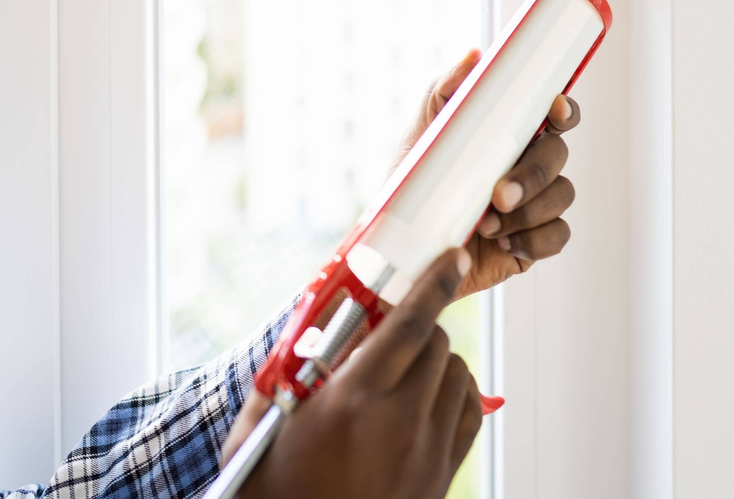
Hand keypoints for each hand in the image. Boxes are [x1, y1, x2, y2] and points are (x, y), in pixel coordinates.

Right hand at [223, 249, 482, 498]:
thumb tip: (320, 321)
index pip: (411, 324)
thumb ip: (290, 365)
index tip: (452, 256)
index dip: (435, 283)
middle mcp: (400, 422)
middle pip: (438, 343)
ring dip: (433, 361)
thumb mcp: (264, 421)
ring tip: (399, 375)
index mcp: (352, 401)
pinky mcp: (440, 476)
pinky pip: (469, 412)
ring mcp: (427, 452)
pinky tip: (425, 399)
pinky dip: (454, 393)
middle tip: (385, 337)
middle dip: (416, 327)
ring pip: (457, 374)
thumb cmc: (271, 487)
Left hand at [394, 49, 579, 296]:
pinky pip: (558, 236)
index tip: (555, 110)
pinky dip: (535, 240)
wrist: (403, 251)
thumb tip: (474, 56)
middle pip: (558, 155)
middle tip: (499, 195)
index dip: (564, 110)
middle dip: (533, 174)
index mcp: (509, 137)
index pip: (552, 115)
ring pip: (563, 195)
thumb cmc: (412, 190)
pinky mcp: (533, 242)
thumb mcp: (420, 137)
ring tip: (487, 225)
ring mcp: (534, 205)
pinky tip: (506, 243)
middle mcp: (527, 167)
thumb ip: (443, 92)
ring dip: (529, 211)